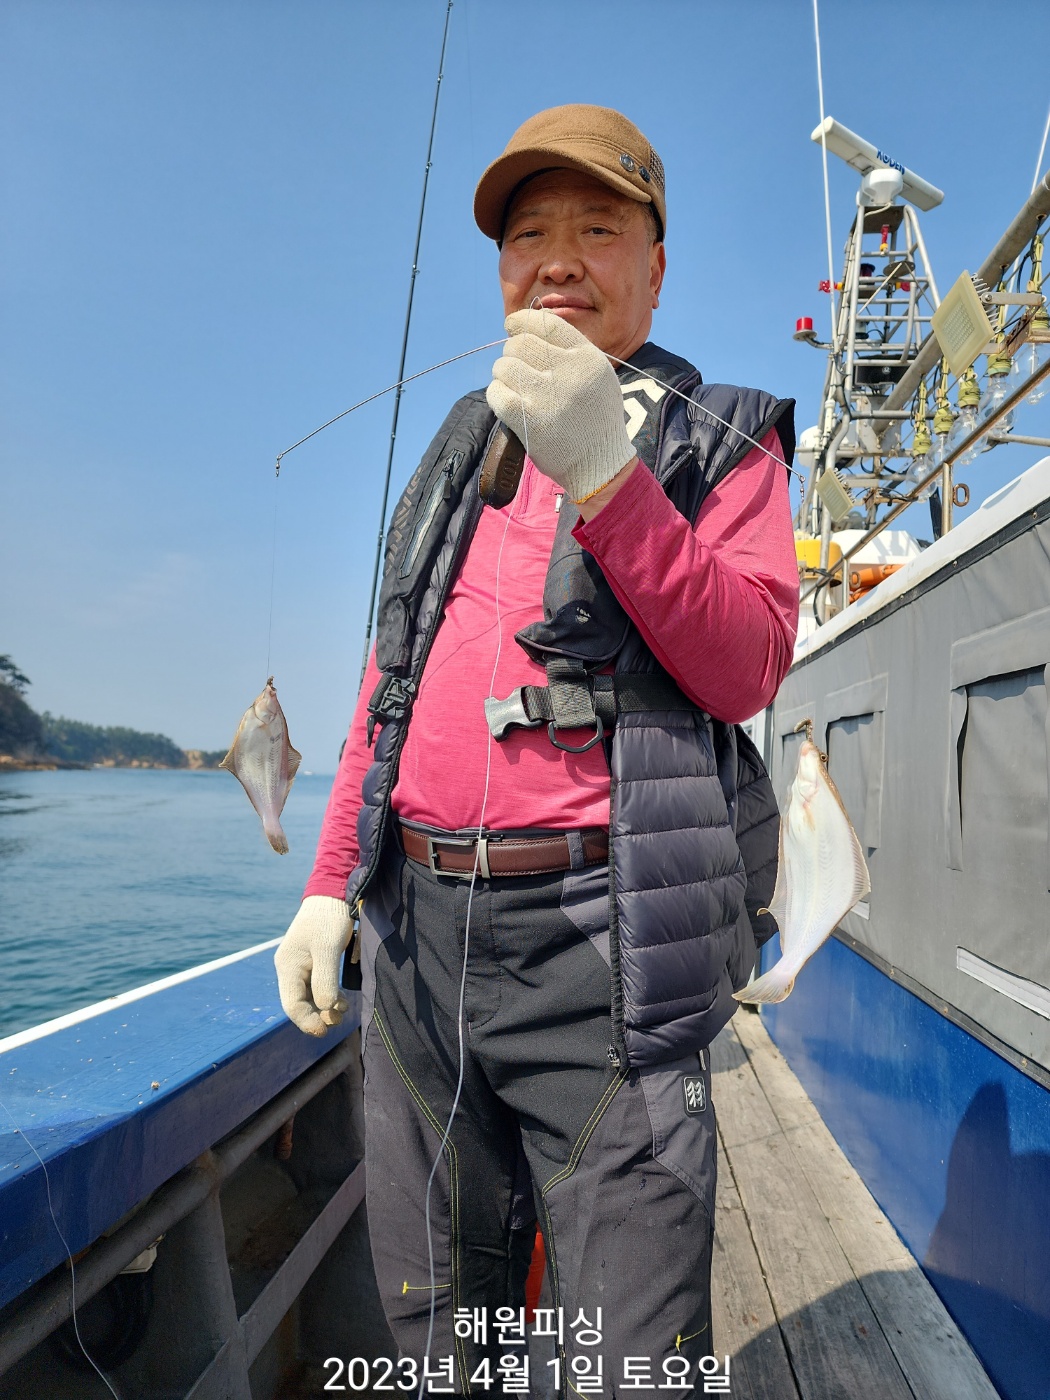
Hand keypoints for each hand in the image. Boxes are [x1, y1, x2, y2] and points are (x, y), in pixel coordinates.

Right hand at [274, 895, 352, 1036]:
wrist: (333, 894)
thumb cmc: (329, 918)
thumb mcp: (328, 949)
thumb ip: (325, 979)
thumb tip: (325, 1008)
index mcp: (288, 966)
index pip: (292, 1005)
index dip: (308, 1021)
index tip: (326, 1029)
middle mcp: (290, 968)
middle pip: (299, 1004)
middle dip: (318, 1016)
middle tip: (339, 1018)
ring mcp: (301, 966)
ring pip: (309, 997)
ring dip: (324, 1008)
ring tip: (343, 1008)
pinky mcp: (313, 962)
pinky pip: (316, 987)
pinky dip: (328, 997)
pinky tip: (341, 999)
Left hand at [486, 310, 635, 503]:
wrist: (599, 464)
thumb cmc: (596, 419)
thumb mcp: (598, 376)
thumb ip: (570, 351)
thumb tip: (528, 327)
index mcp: (587, 357)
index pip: (546, 323)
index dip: (522, 321)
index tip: (512, 325)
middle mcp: (568, 372)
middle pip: (521, 343)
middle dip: (512, 352)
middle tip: (517, 368)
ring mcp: (546, 396)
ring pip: (504, 366)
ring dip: (503, 375)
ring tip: (515, 388)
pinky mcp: (528, 419)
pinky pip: (496, 392)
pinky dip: (497, 394)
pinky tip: (508, 402)